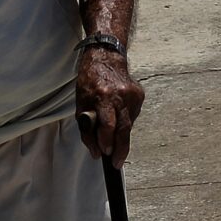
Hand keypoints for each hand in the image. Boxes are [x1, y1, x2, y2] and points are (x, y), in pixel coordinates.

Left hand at [75, 53, 144, 167]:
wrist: (106, 57)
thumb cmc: (89, 82)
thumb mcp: (80, 104)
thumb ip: (87, 129)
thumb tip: (96, 152)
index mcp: (103, 95)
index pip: (108, 124)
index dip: (107, 140)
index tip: (106, 153)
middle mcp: (121, 95)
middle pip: (124, 128)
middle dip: (121, 149)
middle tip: (117, 163)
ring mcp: (133, 94)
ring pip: (129, 124)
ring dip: (120, 134)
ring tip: (111, 133)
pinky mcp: (140, 94)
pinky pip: (132, 116)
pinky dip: (125, 121)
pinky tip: (118, 115)